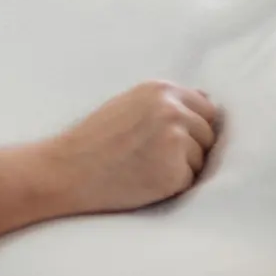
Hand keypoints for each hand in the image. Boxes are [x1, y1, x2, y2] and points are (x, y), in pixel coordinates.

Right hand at [49, 80, 218, 213]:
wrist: (66, 170)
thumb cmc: (94, 140)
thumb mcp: (128, 105)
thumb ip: (165, 102)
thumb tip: (208, 100)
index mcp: (160, 89)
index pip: (206, 108)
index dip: (191, 127)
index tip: (166, 139)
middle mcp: (172, 109)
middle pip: (208, 134)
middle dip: (190, 148)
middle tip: (150, 156)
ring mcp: (175, 139)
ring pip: (201, 160)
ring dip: (181, 168)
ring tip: (143, 167)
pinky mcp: (175, 171)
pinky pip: (190, 182)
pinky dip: (172, 186)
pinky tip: (143, 180)